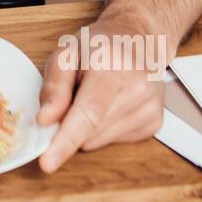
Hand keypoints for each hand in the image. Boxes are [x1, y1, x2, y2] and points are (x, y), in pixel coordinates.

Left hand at [36, 14, 165, 172]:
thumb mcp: (66, 51)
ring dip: (87, 127)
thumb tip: (46, 119)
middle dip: (69, 126)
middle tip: (70, 100)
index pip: (88, 113)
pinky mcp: (155, 122)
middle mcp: (138, 87)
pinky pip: (115, 141)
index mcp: (113, 65)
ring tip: (94, 96)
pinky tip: (109, 105)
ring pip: (100, 140)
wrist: (138, 38)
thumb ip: (54, 86)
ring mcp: (150, 106)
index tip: (48, 163)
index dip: (66, 141)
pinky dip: (102, 129)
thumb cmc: (100, 44)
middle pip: (91, 130)